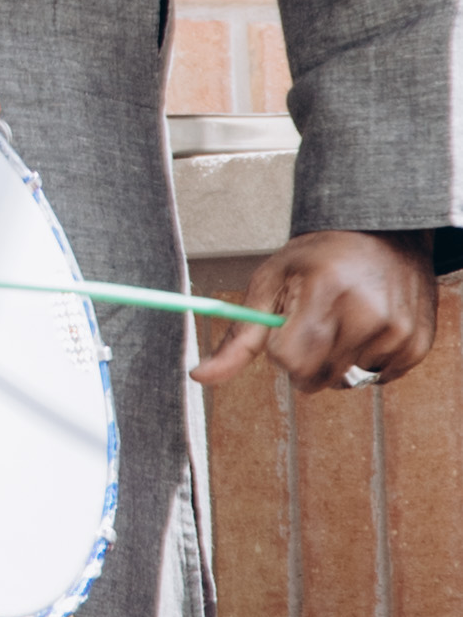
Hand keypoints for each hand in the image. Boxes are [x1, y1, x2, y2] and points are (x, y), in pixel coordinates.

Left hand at [195, 227, 438, 390]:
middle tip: (317, 323)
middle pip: (316, 378)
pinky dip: (367, 361)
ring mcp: (397, 330)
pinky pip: (377, 379)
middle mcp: (367, 311)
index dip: (281, 351)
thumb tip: (199, 375)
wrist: (384, 235)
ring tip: (344, 322)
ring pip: (346, 382)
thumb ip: (238, 337)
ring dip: (337, 361)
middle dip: (306, 361)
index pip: (289, 361)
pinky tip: (369, 329)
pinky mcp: (416, 345)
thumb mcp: (271, 282)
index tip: (288, 327)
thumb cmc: (320, 258)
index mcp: (324, 290)